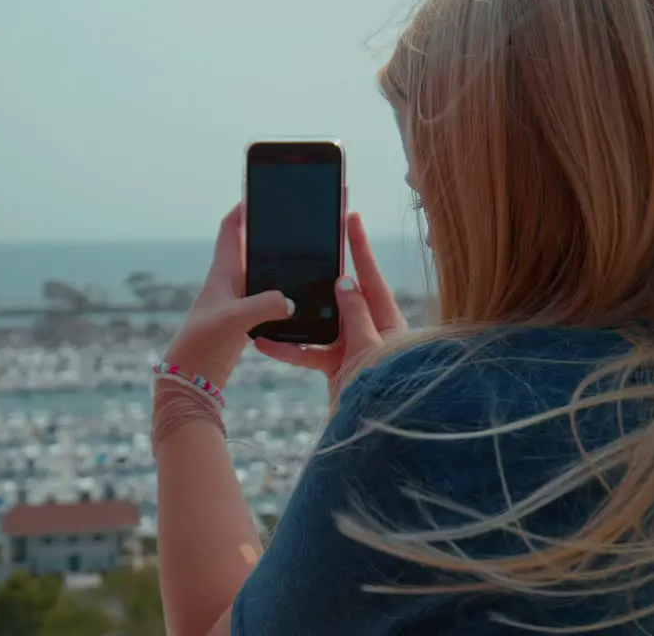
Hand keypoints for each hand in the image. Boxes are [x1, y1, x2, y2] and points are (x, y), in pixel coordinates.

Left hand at [162, 203, 293, 389]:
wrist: (191, 376)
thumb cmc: (203, 343)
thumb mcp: (235, 320)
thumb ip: (264, 306)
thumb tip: (291, 302)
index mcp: (222, 272)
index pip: (231, 228)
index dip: (244, 207)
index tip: (261, 191)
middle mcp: (228, 282)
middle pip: (250, 246)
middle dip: (269, 231)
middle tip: (295, 218)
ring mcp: (236, 300)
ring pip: (260, 272)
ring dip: (278, 262)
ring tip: (305, 251)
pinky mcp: (243, 319)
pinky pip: (266, 296)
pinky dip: (282, 291)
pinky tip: (301, 295)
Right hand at [254, 212, 407, 407]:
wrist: (380, 437)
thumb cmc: (387, 389)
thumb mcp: (370, 348)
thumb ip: (356, 314)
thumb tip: (344, 282)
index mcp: (389, 321)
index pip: (371, 276)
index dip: (360, 246)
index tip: (350, 216)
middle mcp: (372, 330)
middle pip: (344, 294)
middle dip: (325, 273)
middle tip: (310, 245)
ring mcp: (354, 348)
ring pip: (321, 322)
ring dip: (299, 314)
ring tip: (277, 294)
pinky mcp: (338, 367)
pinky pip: (310, 352)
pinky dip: (289, 349)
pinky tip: (265, 343)